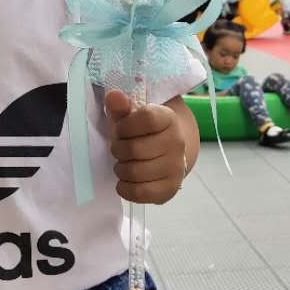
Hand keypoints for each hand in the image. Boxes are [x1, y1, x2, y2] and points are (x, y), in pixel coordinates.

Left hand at [105, 90, 185, 204]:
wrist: (167, 153)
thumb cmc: (143, 133)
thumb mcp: (130, 117)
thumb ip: (120, 107)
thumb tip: (113, 96)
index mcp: (168, 118)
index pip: (146, 118)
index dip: (125, 126)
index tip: (121, 130)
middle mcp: (177, 142)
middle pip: (134, 149)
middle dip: (118, 150)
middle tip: (118, 150)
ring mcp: (176, 167)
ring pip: (134, 172)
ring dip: (120, 169)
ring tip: (122, 164)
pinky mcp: (170, 188)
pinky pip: (140, 193)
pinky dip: (125, 189)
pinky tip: (124, 181)